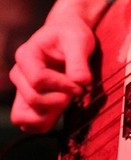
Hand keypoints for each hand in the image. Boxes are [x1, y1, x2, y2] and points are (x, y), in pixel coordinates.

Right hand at [10, 0, 106, 132]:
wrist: (67, 36)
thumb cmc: (71, 35)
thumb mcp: (78, 40)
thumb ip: (79, 61)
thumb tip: (82, 82)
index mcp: (26, 55)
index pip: (38, 79)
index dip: (62, 85)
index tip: (82, 83)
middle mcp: (18, 73)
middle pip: (33, 99)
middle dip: (59, 99)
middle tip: (78, 90)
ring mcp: (21, 89)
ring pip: (25, 117)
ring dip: (50, 114)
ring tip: (67, 100)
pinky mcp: (27, 102)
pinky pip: (28, 124)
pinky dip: (46, 121)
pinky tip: (61, 108)